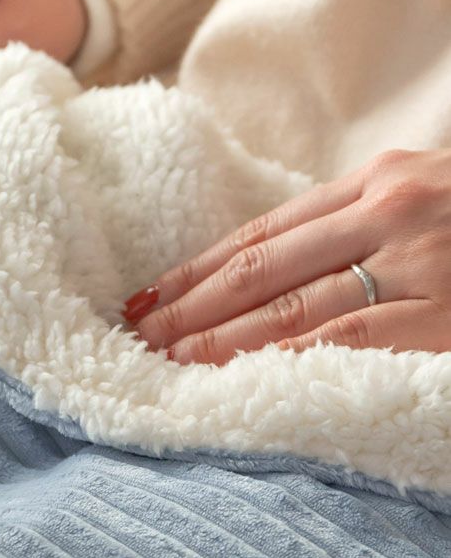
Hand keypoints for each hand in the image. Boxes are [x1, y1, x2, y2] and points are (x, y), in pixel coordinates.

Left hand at [123, 149, 450, 364]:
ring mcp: (419, 264)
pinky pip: (345, 341)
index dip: (196, 269)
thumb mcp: (417, 199)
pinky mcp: (446, 316)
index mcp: (376, 182)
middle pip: (260, 269)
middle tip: (138, 334)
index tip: (148, 296)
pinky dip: (283, 359)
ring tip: (169, 358)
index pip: (259, 234)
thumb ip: (347, 226)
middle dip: (190, 306)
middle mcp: (388, 213)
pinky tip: (238, 375)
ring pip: (292, 307)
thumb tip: (261, 270)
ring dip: (221, 337)